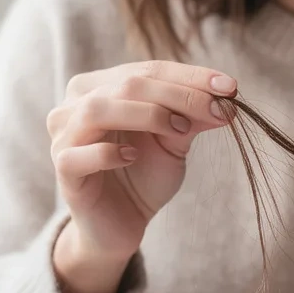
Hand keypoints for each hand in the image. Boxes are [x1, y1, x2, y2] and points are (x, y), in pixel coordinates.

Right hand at [49, 61, 235, 263]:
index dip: (191, 76)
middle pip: (128, 84)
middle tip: (218, 109)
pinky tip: (132, 157)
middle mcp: (75, 103)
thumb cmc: (145, 173)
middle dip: (179, 95)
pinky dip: (108, 153)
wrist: (122, 223)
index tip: (231, 87)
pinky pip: (79, 154)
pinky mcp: (63, 169)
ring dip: (146, 115)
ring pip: (98, 109)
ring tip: (179, 129)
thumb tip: (225, 97)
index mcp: (101, 85)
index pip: (149, 69)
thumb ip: (192, 116)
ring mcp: (64, 135)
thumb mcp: (175, 138)